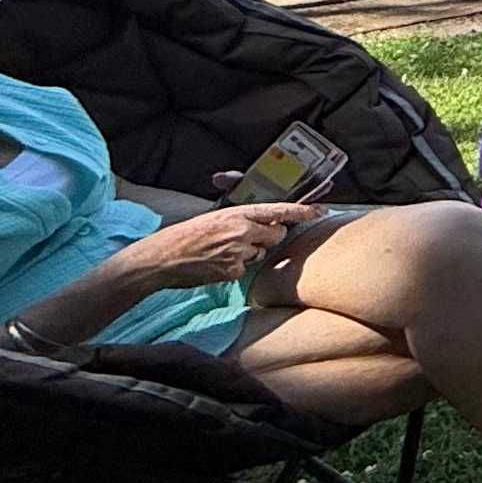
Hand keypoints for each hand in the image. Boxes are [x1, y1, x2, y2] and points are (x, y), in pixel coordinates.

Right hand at [113, 205, 303, 289]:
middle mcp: (242, 231)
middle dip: (270, 236)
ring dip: (249, 252)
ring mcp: (238, 252)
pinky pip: (245, 269)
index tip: (321, 211)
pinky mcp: (233, 271)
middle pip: (276, 234)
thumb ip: (240, 218)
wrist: (161, 258)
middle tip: (248, 237)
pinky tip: (216, 264)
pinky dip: (235, 267)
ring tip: (222, 250)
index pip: (278, 210)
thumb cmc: (185, 235)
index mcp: (237, 213)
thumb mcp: (214, 217)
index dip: (302, 211)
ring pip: (260, 252)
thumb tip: (263, 220)